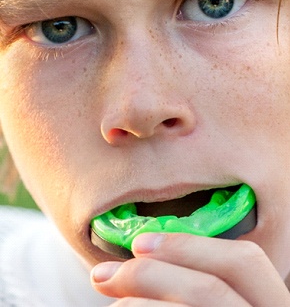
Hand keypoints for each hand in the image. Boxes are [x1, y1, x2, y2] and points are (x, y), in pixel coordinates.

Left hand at [91, 233, 289, 305]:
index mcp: (270, 303)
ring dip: (139, 305)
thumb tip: (145, 257)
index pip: (244, 261)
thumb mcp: (224, 301)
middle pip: (210, 288)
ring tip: (114, 306)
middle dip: (150, 274)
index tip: (140, 243)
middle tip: (104, 275)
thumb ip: (201, 284)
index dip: (188, 245)